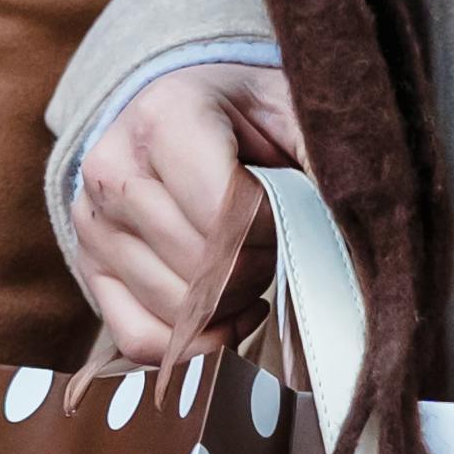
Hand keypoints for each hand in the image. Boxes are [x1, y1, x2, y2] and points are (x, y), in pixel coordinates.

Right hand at [63, 61, 304, 363]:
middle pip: (199, 265)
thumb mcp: (294, 109)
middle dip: (255, 269)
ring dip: (229, 306)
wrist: (182, 112)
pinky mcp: (88, 269)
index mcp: (163, 116)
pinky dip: (193, 344)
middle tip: (275, 247)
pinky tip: (226, 313)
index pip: (222, 212)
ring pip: (173, 308)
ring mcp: (91, 223)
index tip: (290, 218)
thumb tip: (365, 214)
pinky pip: (139, 339)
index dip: (271, 232)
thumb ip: (326, 152)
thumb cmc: (248, 117)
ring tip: (251, 271)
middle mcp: (111, 168)